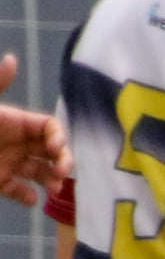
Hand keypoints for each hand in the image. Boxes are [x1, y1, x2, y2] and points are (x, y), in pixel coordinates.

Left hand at [0, 55, 71, 205]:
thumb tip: (10, 59)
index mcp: (14, 122)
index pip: (48, 127)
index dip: (59, 137)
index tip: (55, 150)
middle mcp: (15, 142)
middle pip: (50, 151)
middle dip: (62, 162)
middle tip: (62, 176)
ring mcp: (7, 163)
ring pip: (39, 172)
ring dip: (51, 180)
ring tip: (53, 190)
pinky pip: (19, 190)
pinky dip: (27, 197)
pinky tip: (30, 199)